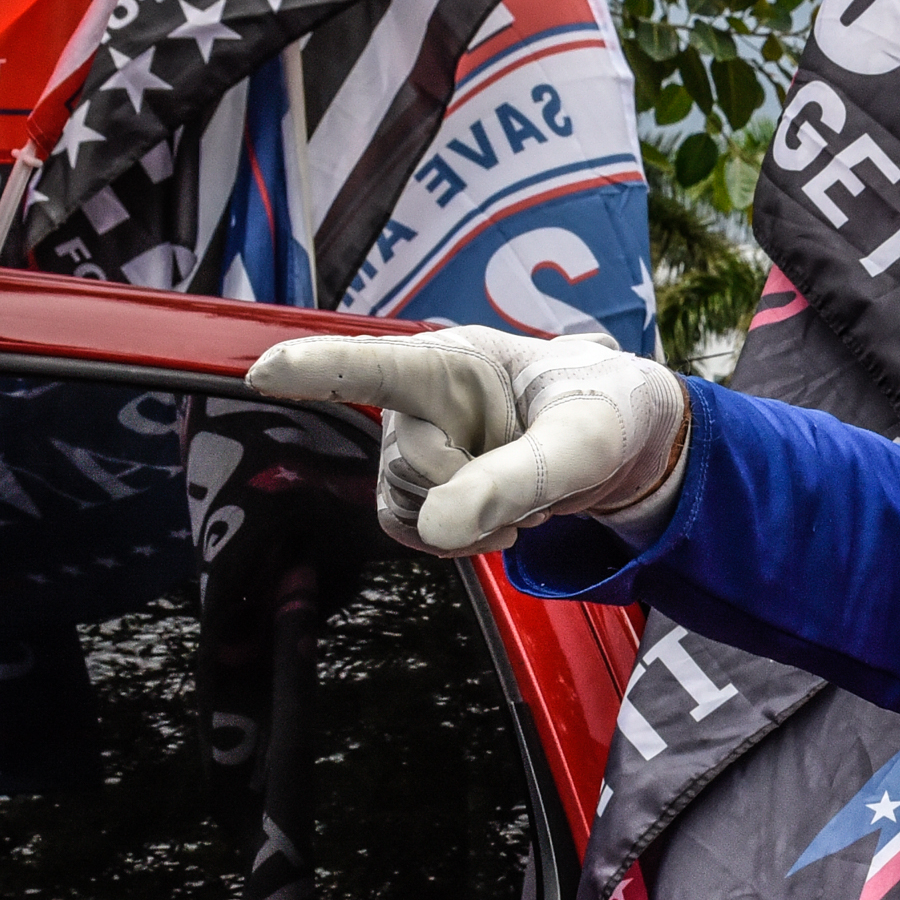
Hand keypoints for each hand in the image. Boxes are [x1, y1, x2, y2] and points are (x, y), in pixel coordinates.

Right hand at [247, 324, 687, 555]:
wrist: (634, 444)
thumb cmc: (610, 413)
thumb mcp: (582, 444)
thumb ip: (514, 480)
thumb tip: (437, 528)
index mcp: (456, 359)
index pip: (374, 364)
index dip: (316, 367)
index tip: (265, 370)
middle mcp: (422, 396)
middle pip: (402, 464)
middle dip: (469, 490)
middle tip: (538, 488)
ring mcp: (420, 439)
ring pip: (403, 503)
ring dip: (469, 520)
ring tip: (529, 501)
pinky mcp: (428, 481)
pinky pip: (409, 527)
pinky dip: (457, 539)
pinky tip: (502, 522)